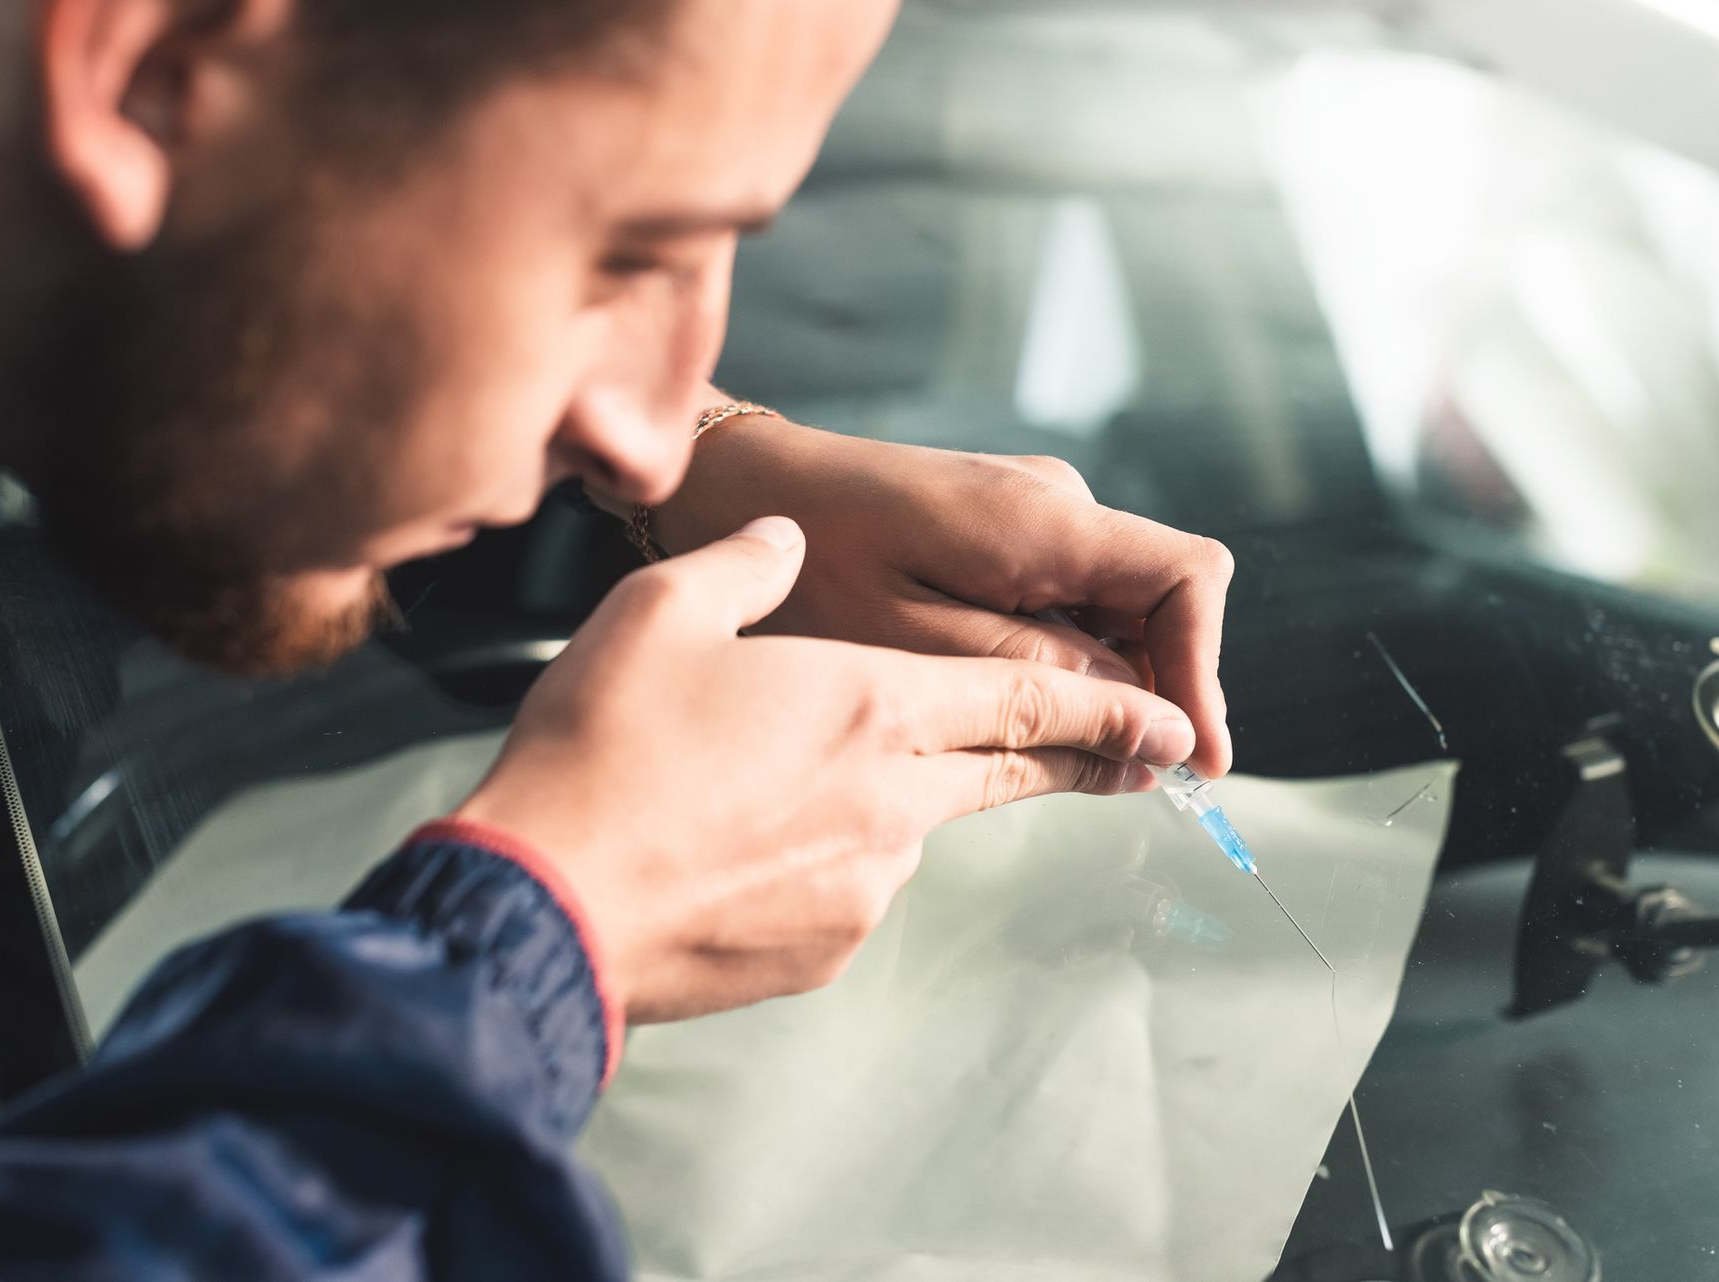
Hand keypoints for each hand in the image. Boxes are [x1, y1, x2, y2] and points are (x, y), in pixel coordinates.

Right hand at [454, 517, 1195, 1022]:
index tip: (1174, 721)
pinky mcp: (824, 950)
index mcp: (868, 704)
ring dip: (904, 801)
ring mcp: (864, 886)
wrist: (545, 901)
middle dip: (1078, 759)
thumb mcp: (661, 612)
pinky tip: (755, 848)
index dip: (1109, 707)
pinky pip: (853, 889)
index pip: (1025, 700)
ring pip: (916, 829)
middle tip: (1137, 761)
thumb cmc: (599, 750)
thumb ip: (745, 566)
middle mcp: (891, 801)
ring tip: (808, 786)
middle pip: (1007, 772)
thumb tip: (781, 544)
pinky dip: (833, 860)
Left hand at [651, 420, 1236, 776]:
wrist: (745, 487)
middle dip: (1160, 691)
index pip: (1187, 579)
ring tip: (1068, 754)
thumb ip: (1036, 680)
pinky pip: (1074, 596)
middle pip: (1163, 599)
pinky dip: (1069, 658)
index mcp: (1042, 521)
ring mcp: (1035, 511)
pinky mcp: (1008, 528)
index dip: (1203, 673)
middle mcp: (1056, 503)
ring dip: (1111, 680)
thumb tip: (1150, 726)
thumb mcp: (915, 643)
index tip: (1191, 758)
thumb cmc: (811, 562)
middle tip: (1126, 777)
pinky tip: (1019, 706)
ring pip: (1121, 605)